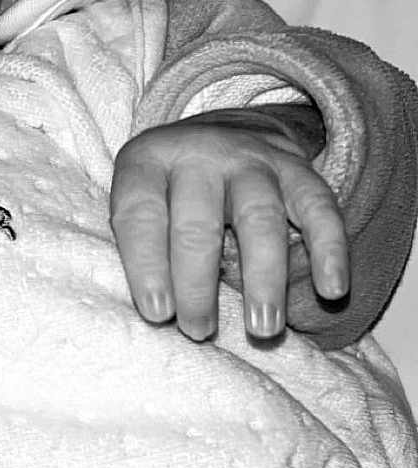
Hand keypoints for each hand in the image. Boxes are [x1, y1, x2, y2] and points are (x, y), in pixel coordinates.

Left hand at [110, 106, 348, 340]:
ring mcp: (250, 158)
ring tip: (262, 329)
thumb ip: (138, 247)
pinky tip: (332, 289)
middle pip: (197, 224)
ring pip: (259, 218)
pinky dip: (330, 250)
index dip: (147, 268)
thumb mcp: (134, 202)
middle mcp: (198, 154)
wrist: (216, 137)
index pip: (141, 217)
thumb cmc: (164, 191)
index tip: (158, 314)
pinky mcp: (296, 168)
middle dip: (197, 285)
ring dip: (263, 278)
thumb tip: (156, 314)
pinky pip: (319, 208)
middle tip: (199, 331)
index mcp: (146, 163)